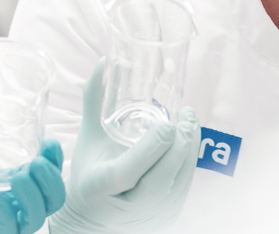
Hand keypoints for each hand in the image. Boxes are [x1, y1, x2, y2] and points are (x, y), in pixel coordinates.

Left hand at [0, 140, 66, 233]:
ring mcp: (8, 223)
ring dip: (34, 196)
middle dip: (52, 179)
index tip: (49, 143)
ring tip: (18, 178)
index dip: (56, 159)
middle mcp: (17, 205)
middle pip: (54, 199)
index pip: (49, 174)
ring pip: (38, 218)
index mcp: (16, 184)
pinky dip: (9, 215)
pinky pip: (12, 231)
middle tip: (35, 163)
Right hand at [48, 63, 200, 233]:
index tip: (169, 123)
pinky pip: (184, 186)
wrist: (93, 220)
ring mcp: (150, 213)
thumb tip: (104, 62)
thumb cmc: (89, 174)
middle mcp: (128, 204)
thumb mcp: (87, 139)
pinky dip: (189, 162)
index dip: (153, 147)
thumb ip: (95, 100)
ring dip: (190, 149)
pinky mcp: (167, 215)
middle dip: (180, 143)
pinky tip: (190, 142)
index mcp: (102, 185)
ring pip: (179, 180)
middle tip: (187, 115)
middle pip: (162, 176)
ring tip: (191, 123)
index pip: (130, 170)